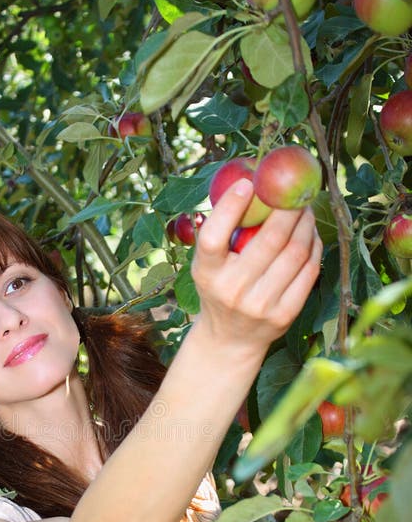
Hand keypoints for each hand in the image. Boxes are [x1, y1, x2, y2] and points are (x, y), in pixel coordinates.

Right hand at [191, 179, 321, 356]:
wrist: (230, 339)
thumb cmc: (220, 289)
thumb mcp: (208, 265)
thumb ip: (221, 233)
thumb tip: (248, 183)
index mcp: (206, 273)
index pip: (213, 237)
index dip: (230, 207)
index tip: (248, 182)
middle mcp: (232, 290)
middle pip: (269, 239)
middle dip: (288, 208)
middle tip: (296, 192)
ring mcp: (259, 305)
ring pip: (295, 252)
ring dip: (306, 224)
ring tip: (305, 210)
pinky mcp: (284, 315)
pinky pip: (308, 271)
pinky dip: (314, 247)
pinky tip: (311, 235)